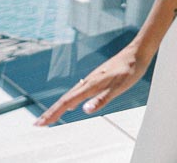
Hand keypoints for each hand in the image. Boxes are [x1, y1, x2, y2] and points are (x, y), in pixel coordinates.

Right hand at [35, 42, 149, 125]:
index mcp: (91, 85)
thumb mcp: (120, 86)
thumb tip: (84, 110)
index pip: (67, 102)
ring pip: (71, 95)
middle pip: (65, 99)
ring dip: (59, 107)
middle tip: (38, 124)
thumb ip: (102, 98)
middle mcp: (88, 81)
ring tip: (50, 116)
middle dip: (51, 112)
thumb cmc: (130, 69)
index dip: (53, 113)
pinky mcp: (97, 78)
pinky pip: (79, 91)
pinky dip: (70, 100)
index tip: (40, 124)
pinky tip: (72, 105)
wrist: (138, 52)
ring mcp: (92, 79)